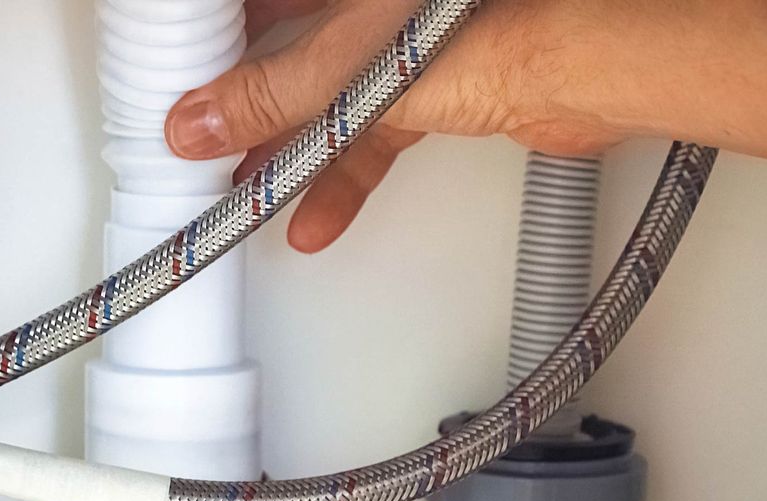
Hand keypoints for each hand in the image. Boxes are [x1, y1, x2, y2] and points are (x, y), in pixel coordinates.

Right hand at [166, 0, 636, 251]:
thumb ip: (274, 94)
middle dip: (247, 103)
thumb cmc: (487, 22)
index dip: (218, 35)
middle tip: (206, 142)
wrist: (586, 58)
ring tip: (252, 192)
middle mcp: (377, 0)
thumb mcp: (351, 63)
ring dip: (292, 151)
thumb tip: (201, 121)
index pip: (262, 2)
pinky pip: (375, 127)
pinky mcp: (446, 80)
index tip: (180, 75)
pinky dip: (346, 173)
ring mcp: (412, 34)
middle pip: (290, 44)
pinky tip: (318, 213)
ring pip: (331, 93)